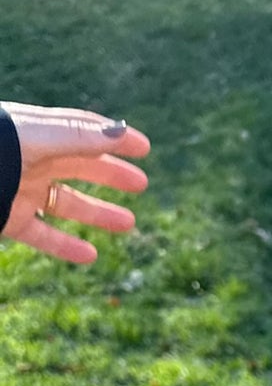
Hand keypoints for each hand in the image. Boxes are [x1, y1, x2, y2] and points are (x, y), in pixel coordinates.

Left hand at [2, 104, 149, 264]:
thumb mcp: (34, 138)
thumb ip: (76, 136)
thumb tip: (119, 132)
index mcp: (36, 132)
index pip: (81, 131)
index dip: (113, 137)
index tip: (144, 148)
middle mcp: (29, 158)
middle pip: (78, 165)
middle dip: (110, 174)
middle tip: (141, 184)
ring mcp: (19, 189)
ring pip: (66, 202)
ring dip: (98, 213)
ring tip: (129, 225)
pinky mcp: (9, 219)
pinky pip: (42, 235)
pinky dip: (66, 246)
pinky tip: (90, 255)